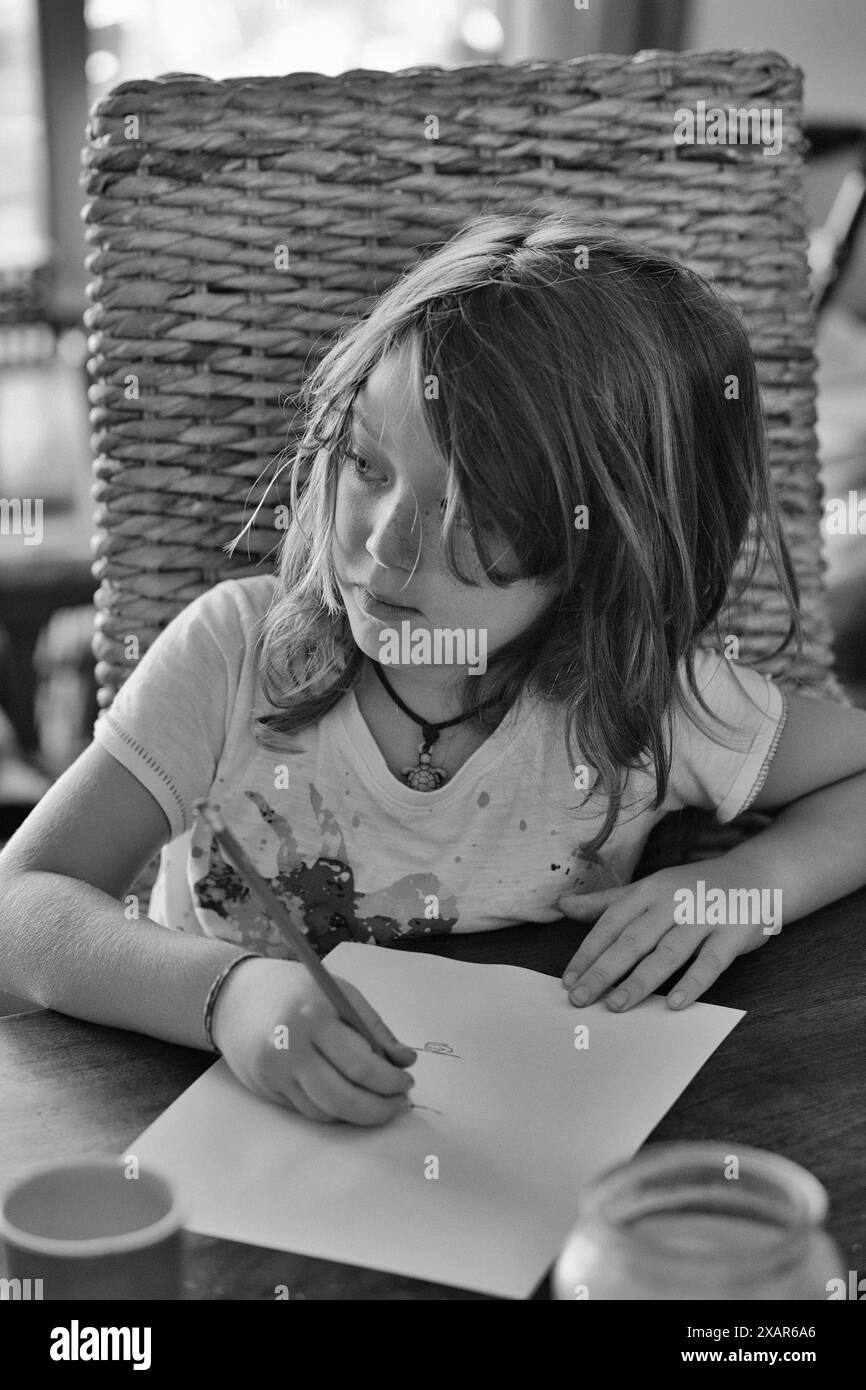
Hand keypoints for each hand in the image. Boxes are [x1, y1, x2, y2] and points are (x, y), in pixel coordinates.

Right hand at [210, 957, 417, 1124]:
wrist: (235, 996)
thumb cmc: (295, 989)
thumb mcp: (338, 992)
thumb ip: (373, 1027)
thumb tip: (405, 1061)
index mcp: (313, 1017)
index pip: (360, 1064)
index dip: (389, 1080)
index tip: (406, 1081)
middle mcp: (290, 1049)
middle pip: (342, 1098)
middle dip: (378, 1109)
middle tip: (397, 1104)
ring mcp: (275, 1074)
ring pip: (325, 1111)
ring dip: (358, 1114)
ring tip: (379, 1104)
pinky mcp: (265, 1090)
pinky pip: (307, 1110)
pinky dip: (333, 1110)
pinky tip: (348, 1099)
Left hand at [557, 856, 777, 1011]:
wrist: (756, 877)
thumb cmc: (692, 889)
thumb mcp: (649, 889)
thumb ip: (607, 902)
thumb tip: (563, 905)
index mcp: (649, 890)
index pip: (611, 923)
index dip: (588, 952)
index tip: (569, 980)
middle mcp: (673, 901)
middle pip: (633, 940)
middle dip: (604, 970)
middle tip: (581, 998)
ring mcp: (704, 916)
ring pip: (667, 952)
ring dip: (640, 980)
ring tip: (617, 1005)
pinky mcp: (733, 933)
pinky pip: (711, 962)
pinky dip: (693, 982)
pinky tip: (675, 1003)